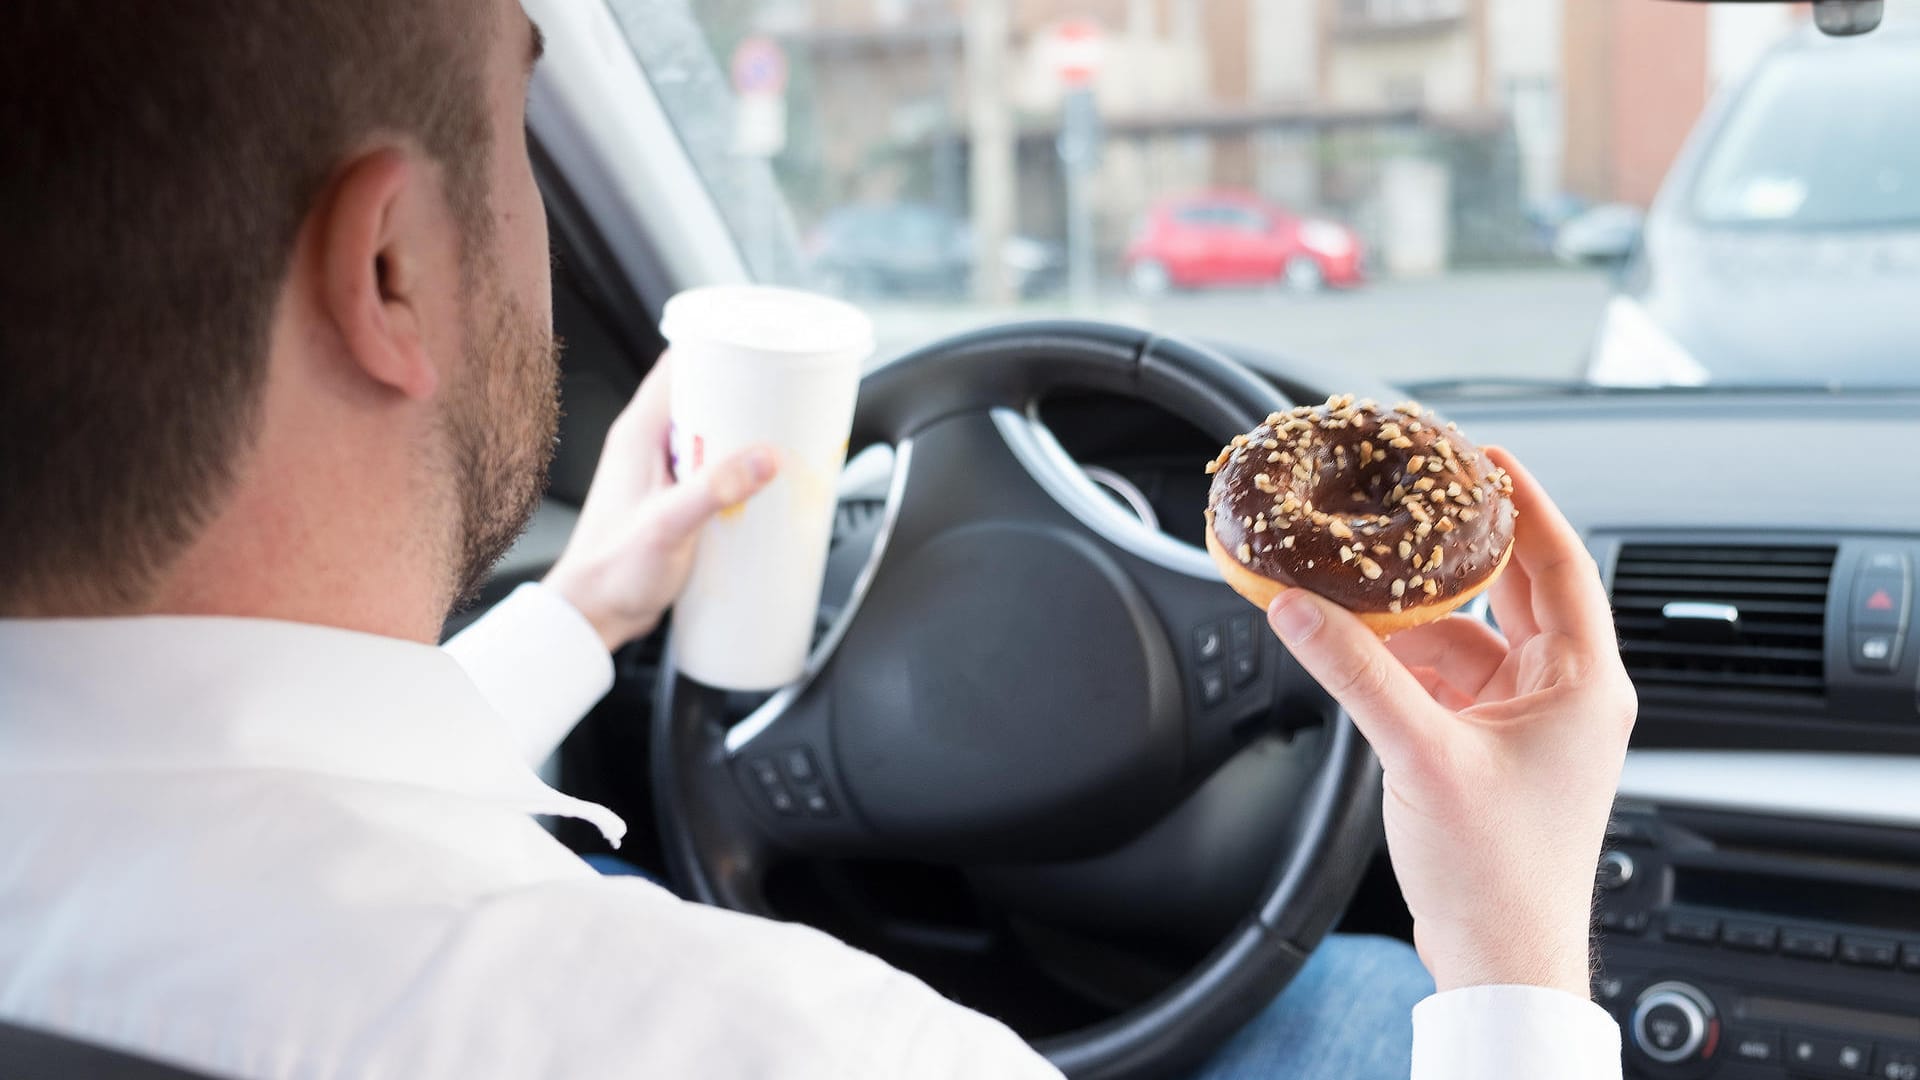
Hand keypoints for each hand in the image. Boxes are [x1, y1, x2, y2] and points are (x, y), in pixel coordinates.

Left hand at [544, 354, 776, 650]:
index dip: (719, 349)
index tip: (760, 349)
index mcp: (638, 433)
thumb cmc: (610, 570)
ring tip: (785, 437)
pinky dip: (739, 469)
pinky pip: (713, 470)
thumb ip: (715, 490)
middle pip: (704, 398)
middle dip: (746, 394)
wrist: (593, 615)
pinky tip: (764, 484)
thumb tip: (764, 458)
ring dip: (745, 435)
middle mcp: (648, 446)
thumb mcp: (669, 524)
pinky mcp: (675, 501)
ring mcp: (662, 474)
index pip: (679, 366)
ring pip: (711, 436)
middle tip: (787, 397)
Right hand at [1263, 447, 1634, 997]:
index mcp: (1582, 683)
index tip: (1483, 457)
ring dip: (1417, 617)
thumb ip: (1355, 673)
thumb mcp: (1420, 754)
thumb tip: (1299, 608)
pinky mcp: (1490, 749)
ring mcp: (1528, 723)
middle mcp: (1564, 694)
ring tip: (1360, 587)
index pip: (1560, 561)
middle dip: (1460, 551)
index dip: (1522, 501)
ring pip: (1470, 638)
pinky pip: (1447, 680)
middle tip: (1415, 501)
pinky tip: (1359, 652)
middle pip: (1514, 592)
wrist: (1499, 958)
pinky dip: (1405, 663)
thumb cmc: (1499, 875)